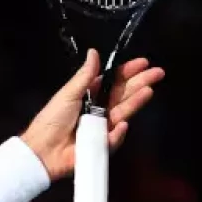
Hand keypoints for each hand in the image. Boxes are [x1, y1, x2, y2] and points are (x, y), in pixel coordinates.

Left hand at [20, 48, 163, 179]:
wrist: (42, 150)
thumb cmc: (52, 118)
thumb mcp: (68, 93)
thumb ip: (84, 75)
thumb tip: (94, 52)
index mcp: (89, 95)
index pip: (113, 80)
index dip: (128, 71)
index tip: (143, 62)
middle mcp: (99, 109)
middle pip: (124, 93)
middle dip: (140, 82)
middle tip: (158, 72)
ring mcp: (103, 126)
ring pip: (124, 112)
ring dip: (136, 101)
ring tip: (148, 90)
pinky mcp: (103, 144)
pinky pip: (114, 137)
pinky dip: (118, 132)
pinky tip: (122, 124)